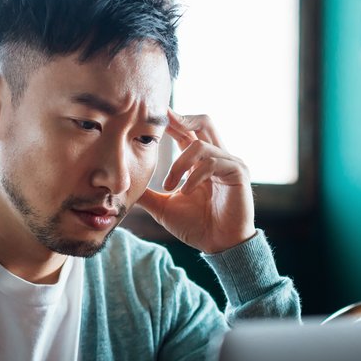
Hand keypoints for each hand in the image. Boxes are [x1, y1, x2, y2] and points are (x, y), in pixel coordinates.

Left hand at [136, 110, 255, 253]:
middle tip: (162, 122)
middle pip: (203, 121)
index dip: (172, 121)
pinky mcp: (238, 172)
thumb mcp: (164, 207)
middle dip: (181, 119)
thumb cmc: (196, 226)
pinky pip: (212, 162)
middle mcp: (217, 157)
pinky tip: (185, 191)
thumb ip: (147, 194)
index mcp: (200, 161)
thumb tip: (123, 188)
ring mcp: (229, 163)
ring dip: (178, 165)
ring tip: (169, 186)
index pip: (186, 132)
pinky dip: (194, 176)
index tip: (153, 114)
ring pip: (200, 144)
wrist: (218, 246)